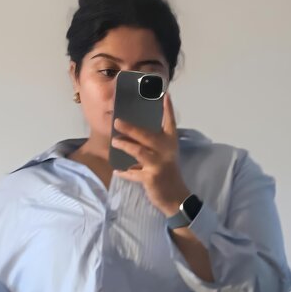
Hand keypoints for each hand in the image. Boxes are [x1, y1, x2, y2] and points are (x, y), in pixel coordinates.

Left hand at [110, 91, 188, 216]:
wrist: (176, 197)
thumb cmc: (168, 173)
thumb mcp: (166, 155)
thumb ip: (154, 144)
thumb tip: (132, 135)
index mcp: (170, 143)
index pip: (170, 122)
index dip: (168, 109)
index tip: (164, 95)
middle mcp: (166, 150)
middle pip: (147, 135)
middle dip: (131, 128)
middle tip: (117, 121)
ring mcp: (159, 164)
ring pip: (139, 151)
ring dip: (125, 146)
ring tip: (114, 141)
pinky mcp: (151, 177)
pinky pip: (134, 173)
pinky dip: (125, 172)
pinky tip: (117, 171)